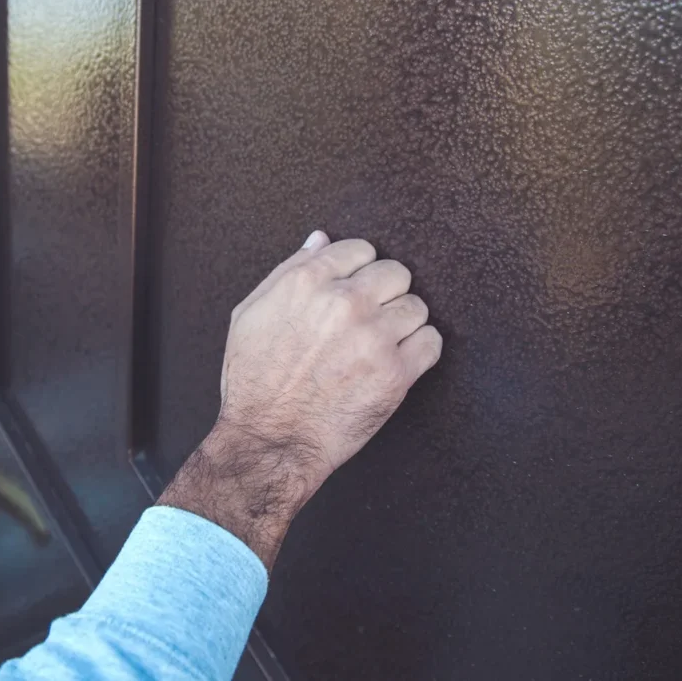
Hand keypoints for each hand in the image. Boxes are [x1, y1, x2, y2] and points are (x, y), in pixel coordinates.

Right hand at [158, 231, 441, 567]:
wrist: (270, 441)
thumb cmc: (253, 381)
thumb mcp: (250, 315)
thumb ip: (288, 272)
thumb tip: (321, 239)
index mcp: (307, 282)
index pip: (361, 250)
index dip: (358, 273)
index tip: (352, 295)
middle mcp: (344, 303)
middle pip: (396, 273)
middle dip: (384, 295)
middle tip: (368, 322)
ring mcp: (373, 337)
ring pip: (417, 307)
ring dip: (402, 324)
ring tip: (379, 346)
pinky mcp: (395, 373)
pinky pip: (431, 342)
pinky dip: (419, 351)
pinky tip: (395, 363)